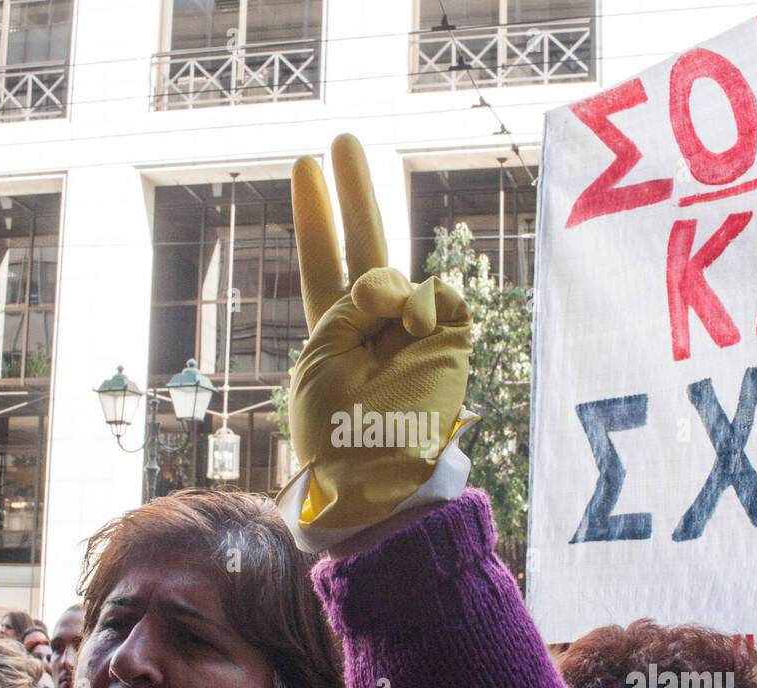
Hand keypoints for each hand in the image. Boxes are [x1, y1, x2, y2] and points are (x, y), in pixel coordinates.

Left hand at [288, 134, 472, 533]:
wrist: (381, 479)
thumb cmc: (338, 432)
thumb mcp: (321, 359)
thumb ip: (348, 305)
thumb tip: (399, 283)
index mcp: (334, 333)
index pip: (322, 263)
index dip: (315, 218)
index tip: (305, 166)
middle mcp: (375, 325)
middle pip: (364, 243)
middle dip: (353, 192)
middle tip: (341, 140)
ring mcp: (415, 330)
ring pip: (397, 271)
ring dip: (384, 292)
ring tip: (386, 332)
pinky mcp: (452, 339)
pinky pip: (439, 293)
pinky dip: (423, 305)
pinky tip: (416, 329)